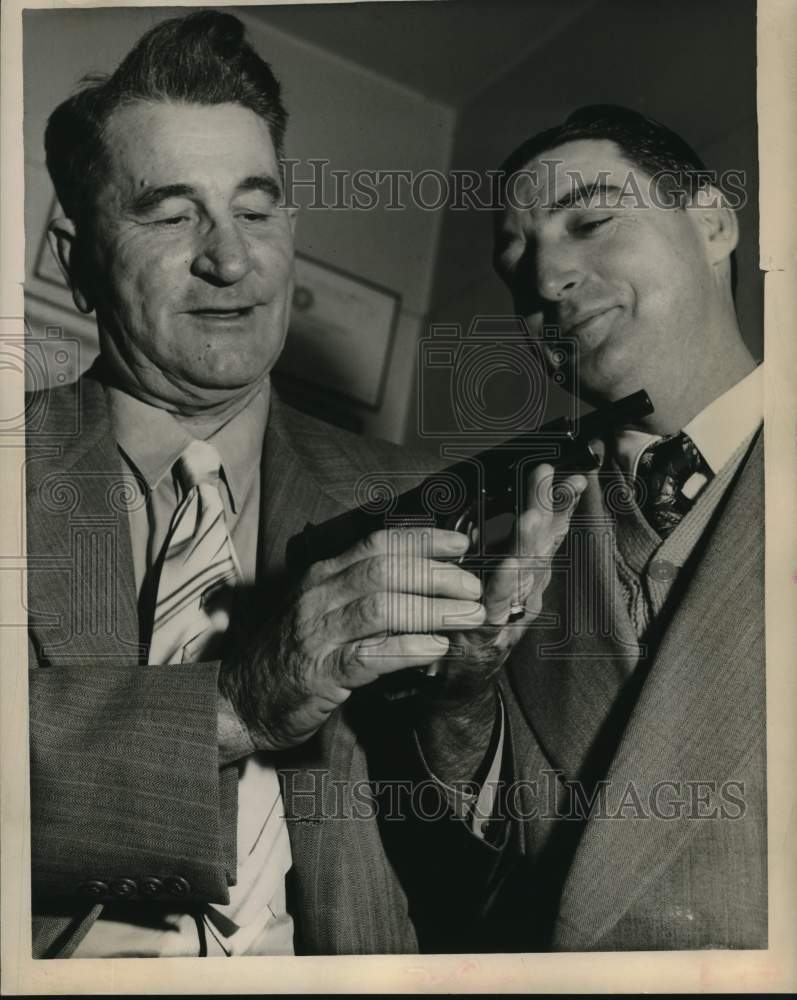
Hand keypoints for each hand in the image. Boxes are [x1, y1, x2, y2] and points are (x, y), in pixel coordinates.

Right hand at [220, 527, 486, 749]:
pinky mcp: (319, 673)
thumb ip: (361, 592)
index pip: (377, 544)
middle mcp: (318, 597)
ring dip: (432, 609)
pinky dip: (408, 648)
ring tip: (468, 615)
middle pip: (385, 571)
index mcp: (321, 576)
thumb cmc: (291, 653)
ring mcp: (317, 634)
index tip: (461, 543)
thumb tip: (420, 578)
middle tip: (472, 586)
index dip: (423, 540)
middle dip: (436, 574)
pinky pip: (369, 655)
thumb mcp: (322, 609)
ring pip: (382, 608)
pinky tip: (436, 648)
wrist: (240, 699)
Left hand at [422, 463, 587, 701]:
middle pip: (542, 543)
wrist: (463, 673)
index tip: (576, 476)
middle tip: (553, 476)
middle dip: (548, 508)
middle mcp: (529, 586)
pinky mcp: (489, 625)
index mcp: (531, 568)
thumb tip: (504, 500)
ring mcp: (512, 607)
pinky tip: (507, 563)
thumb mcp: (498, 572)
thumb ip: (504, 539)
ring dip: (529, 542)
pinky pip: (497, 601)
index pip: (551, 529)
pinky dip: (504, 581)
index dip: (563, 503)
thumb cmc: (478, 616)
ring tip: (531, 514)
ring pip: (525, 570)